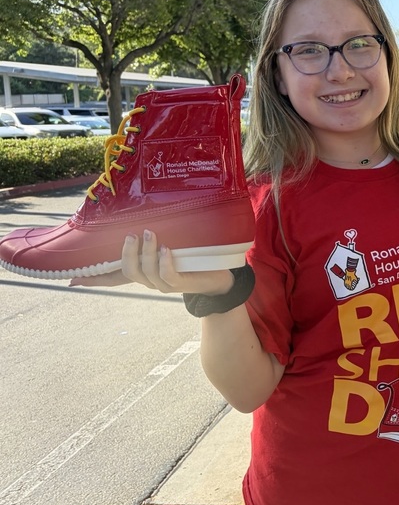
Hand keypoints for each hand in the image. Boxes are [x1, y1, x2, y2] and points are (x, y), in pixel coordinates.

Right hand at [71, 230, 232, 295]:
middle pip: (127, 271)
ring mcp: (165, 284)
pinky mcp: (182, 285)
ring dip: (146, 252)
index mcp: (143, 271)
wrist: (222, 274)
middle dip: (127, 252)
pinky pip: (167, 276)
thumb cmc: (193, 256)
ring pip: (146, 272)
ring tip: (151, 234)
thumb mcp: (169, 243)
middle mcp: (150, 280)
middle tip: (133, 234)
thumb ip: (153, 237)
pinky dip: (164, 263)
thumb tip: (139, 220)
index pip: (114, 277)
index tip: (72, 279)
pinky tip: (166, 250)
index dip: (94, 279)